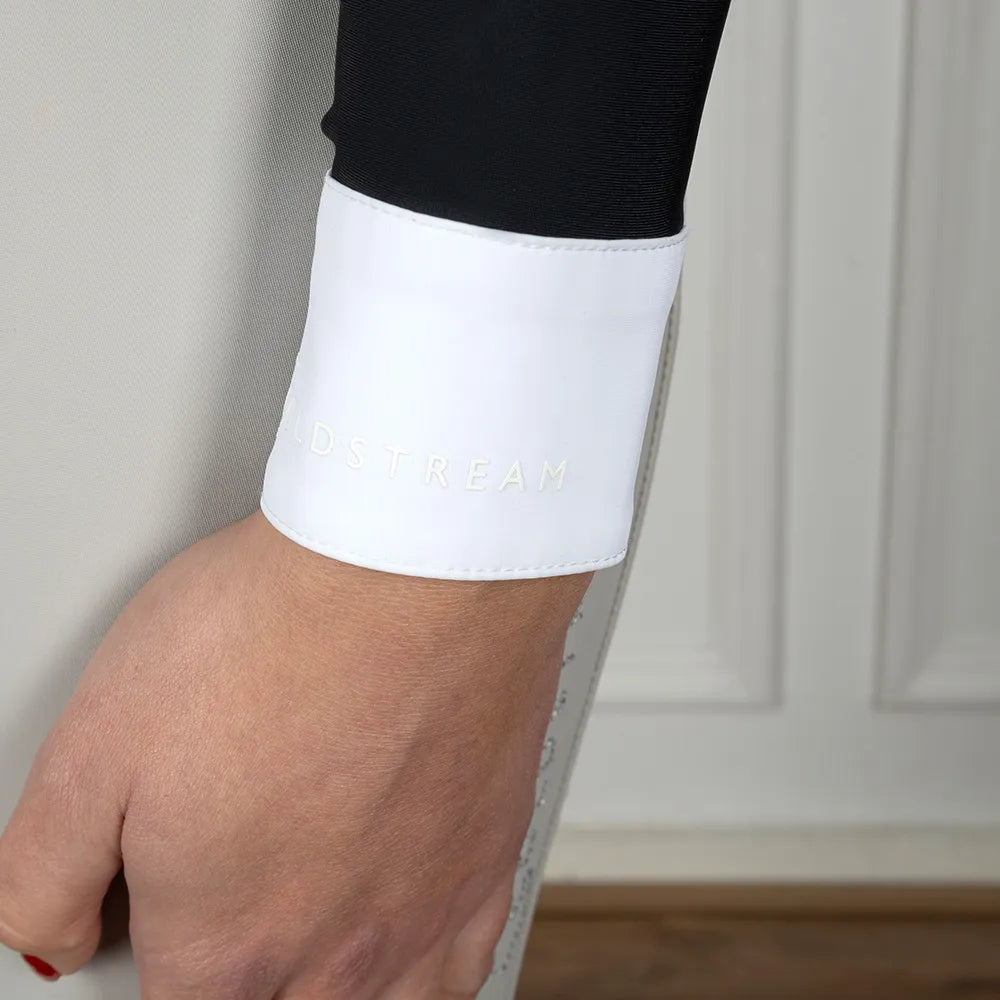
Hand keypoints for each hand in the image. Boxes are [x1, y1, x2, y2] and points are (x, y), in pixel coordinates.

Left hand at [0, 511, 589, 997]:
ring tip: (308, 929)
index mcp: (225, 937)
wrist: (415, 570)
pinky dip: (422, 973)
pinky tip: (401, 932)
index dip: (152, 958)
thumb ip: (45, 871)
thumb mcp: (97, 738)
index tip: (157, 913)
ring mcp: (421, 913)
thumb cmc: (277, 632)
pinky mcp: (488, 861)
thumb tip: (47, 931)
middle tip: (235, 893)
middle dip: (242, 974)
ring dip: (328, 988)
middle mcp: (330, 950)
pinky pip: (458, 973)